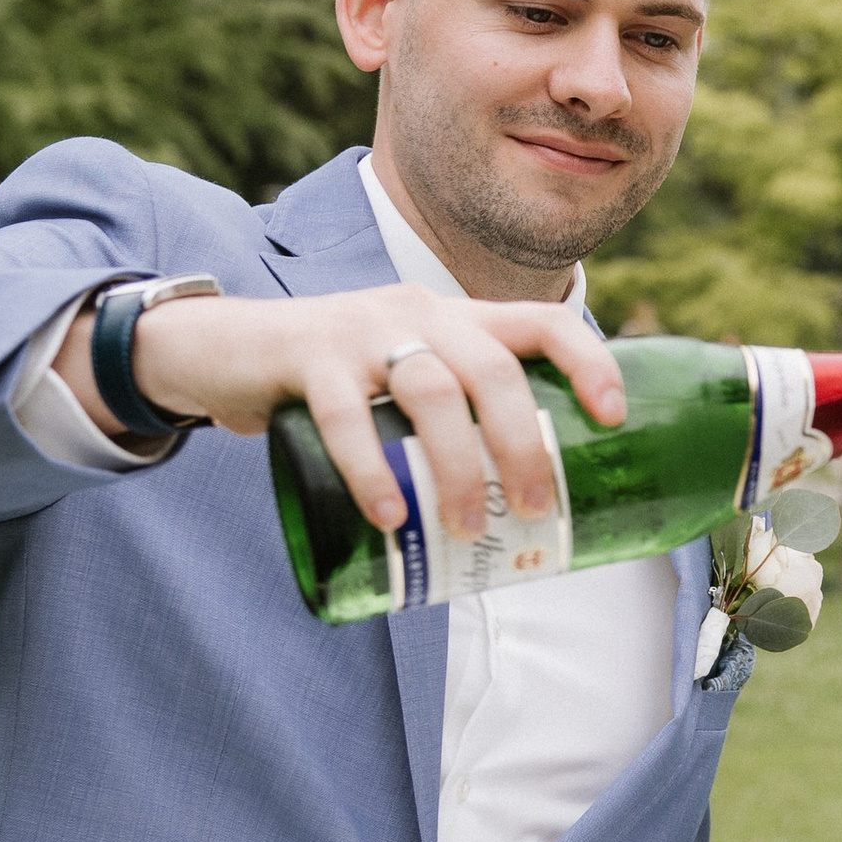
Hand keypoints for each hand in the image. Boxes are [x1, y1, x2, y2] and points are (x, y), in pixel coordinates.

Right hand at [58, 285, 623, 539]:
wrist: (225, 349)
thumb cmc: (341, 381)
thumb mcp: (410, 382)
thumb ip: (460, 426)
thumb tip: (530, 522)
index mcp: (460, 319)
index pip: (543, 320)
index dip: (589, 361)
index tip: (616, 417)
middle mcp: (421, 312)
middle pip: (494, 370)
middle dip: (523, 443)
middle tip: (534, 509)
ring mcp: (363, 330)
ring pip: (431, 391)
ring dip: (457, 467)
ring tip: (465, 529)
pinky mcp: (306, 356)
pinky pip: (346, 415)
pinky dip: (372, 471)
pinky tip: (390, 516)